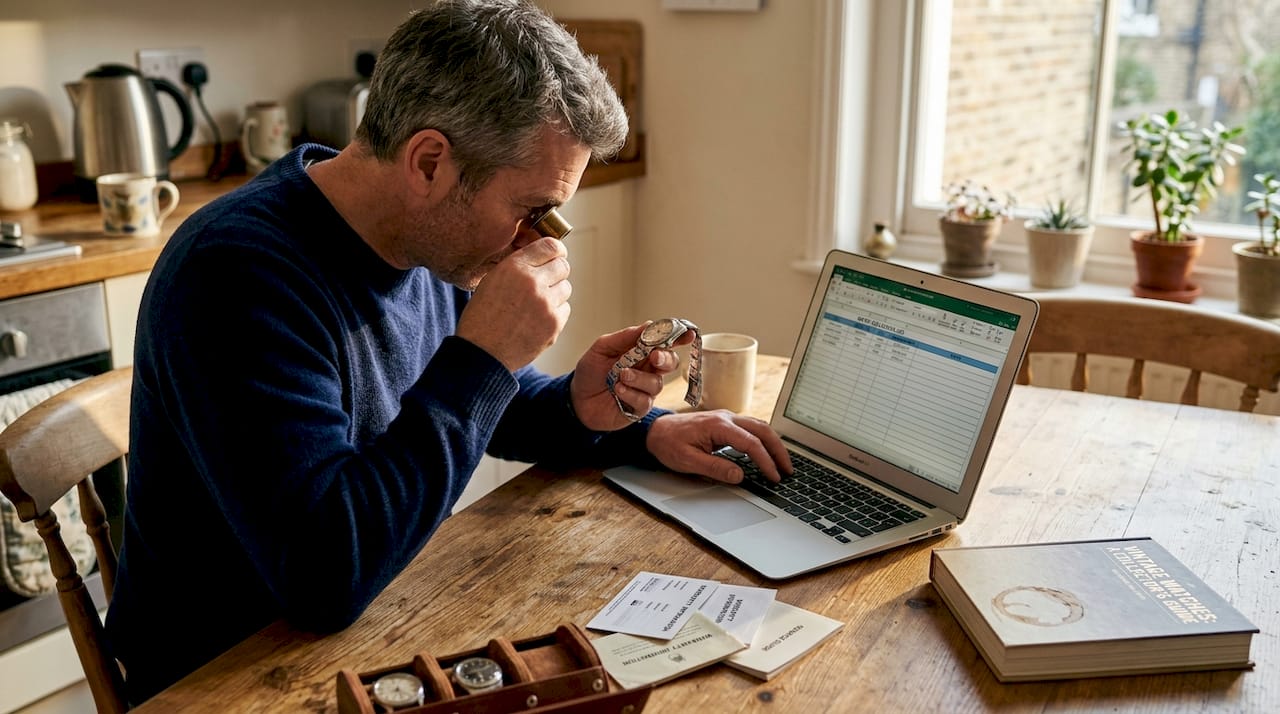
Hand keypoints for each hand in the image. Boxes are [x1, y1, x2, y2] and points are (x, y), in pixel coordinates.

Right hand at [456, 237, 570, 370]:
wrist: (482, 353)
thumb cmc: (482, 317)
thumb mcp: (492, 280)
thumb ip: (517, 266)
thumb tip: (541, 256)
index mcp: (514, 267)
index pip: (551, 246)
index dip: (555, 251)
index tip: (553, 257)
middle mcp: (533, 282)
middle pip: (563, 266)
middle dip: (555, 272)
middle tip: (544, 283)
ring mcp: (546, 304)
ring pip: (566, 288)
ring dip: (555, 293)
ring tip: (535, 304)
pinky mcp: (554, 324)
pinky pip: (565, 309)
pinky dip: (555, 312)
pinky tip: (536, 319)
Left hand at [569, 323, 690, 429]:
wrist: (577, 400)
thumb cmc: (590, 373)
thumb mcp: (602, 348)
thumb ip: (625, 337)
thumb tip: (649, 324)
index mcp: (641, 352)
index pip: (665, 342)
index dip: (679, 337)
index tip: (688, 333)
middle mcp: (648, 370)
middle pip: (670, 362)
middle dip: (665, 358)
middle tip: (654, 356)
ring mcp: (645, 390)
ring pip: (657, 383)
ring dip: (639, 378)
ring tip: (620, 376)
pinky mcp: (640, 408)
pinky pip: (644, 400)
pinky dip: (631, 393)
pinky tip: (618, 390)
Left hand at [645, 411, 791, 482]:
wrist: (655, 430)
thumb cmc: (668, 443)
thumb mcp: (688, 461)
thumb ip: (714, 468)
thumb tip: (739, 476)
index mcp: (718, 425)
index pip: (751, 443)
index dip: (766, 461)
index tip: (774, 476)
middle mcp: (726, 417)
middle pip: (763, 430)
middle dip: (778, 450)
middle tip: (788, 470)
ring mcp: (727, 417)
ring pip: (759, 426)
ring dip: (773, 443)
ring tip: (782, 463)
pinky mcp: (726, 422)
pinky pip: (751, 427)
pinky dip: (763, 439)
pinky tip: (767, 452)